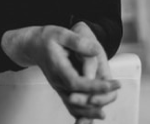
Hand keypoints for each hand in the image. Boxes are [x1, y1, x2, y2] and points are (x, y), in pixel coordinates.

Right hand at [1, 25, 119, 120]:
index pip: (77, 82)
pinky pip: (70, 105)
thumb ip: (78, 42)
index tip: (110, 84)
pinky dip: (80, 113)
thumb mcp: (61, 33)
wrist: (33, 45)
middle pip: (76, 98)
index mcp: (58, 67)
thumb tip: (95, 50)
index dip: (94, 86)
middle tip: (116, 90)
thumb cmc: (46, 38)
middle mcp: (57, 81)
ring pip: (73, 105)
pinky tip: (91, 116)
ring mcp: (58, 87)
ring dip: (89, 112)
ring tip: (103, 114)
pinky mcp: (61, 89)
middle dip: (97, 99)